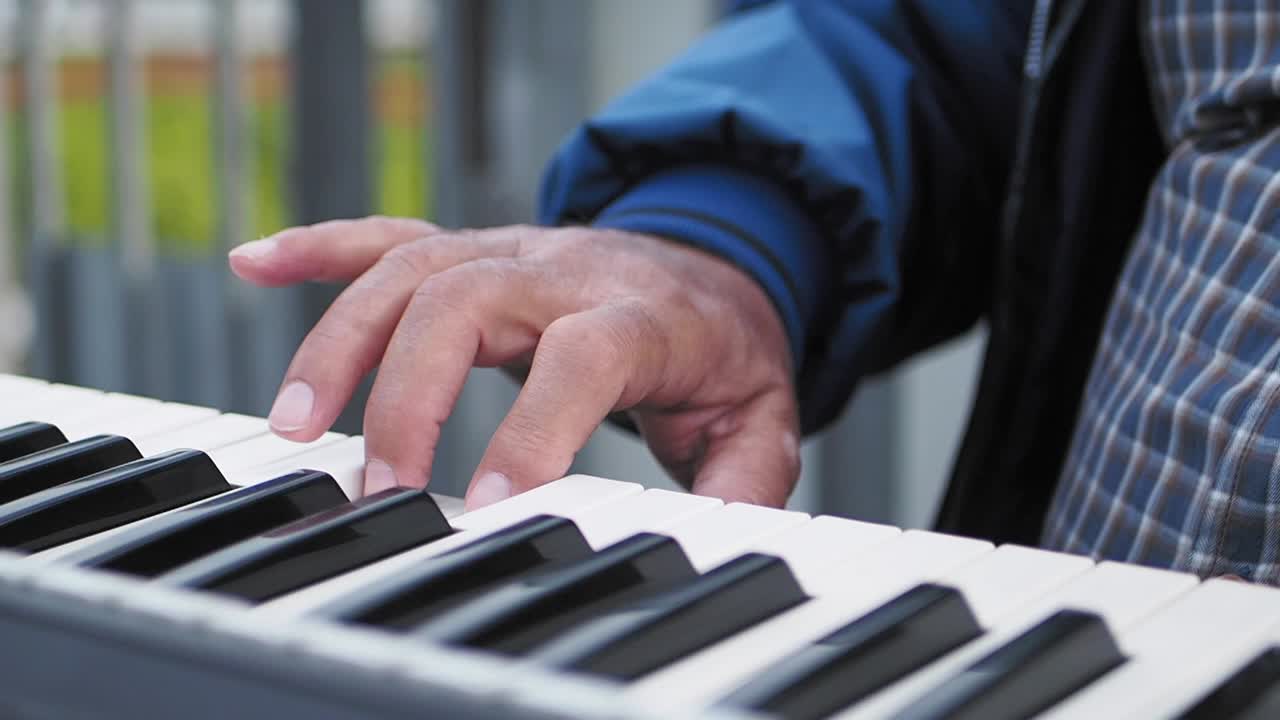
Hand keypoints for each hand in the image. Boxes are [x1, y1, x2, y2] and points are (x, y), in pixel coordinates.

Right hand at [228, 216, 801, 509]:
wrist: (712, 258)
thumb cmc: (721, 346)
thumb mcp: (759, 416)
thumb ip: (745, 479)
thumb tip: (721, 540)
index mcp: (639, 316)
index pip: (580, 357)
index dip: (532, 430)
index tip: (483, 509)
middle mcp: (564, 271)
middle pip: (467, 300)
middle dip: (408, 392)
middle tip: (375, 484)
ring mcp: (510, 253)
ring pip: (410, 271)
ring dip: (341, 341)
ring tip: (294, 426)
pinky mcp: (474, 251)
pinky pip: (388, 236)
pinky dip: (318, 249)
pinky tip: (255, 265)